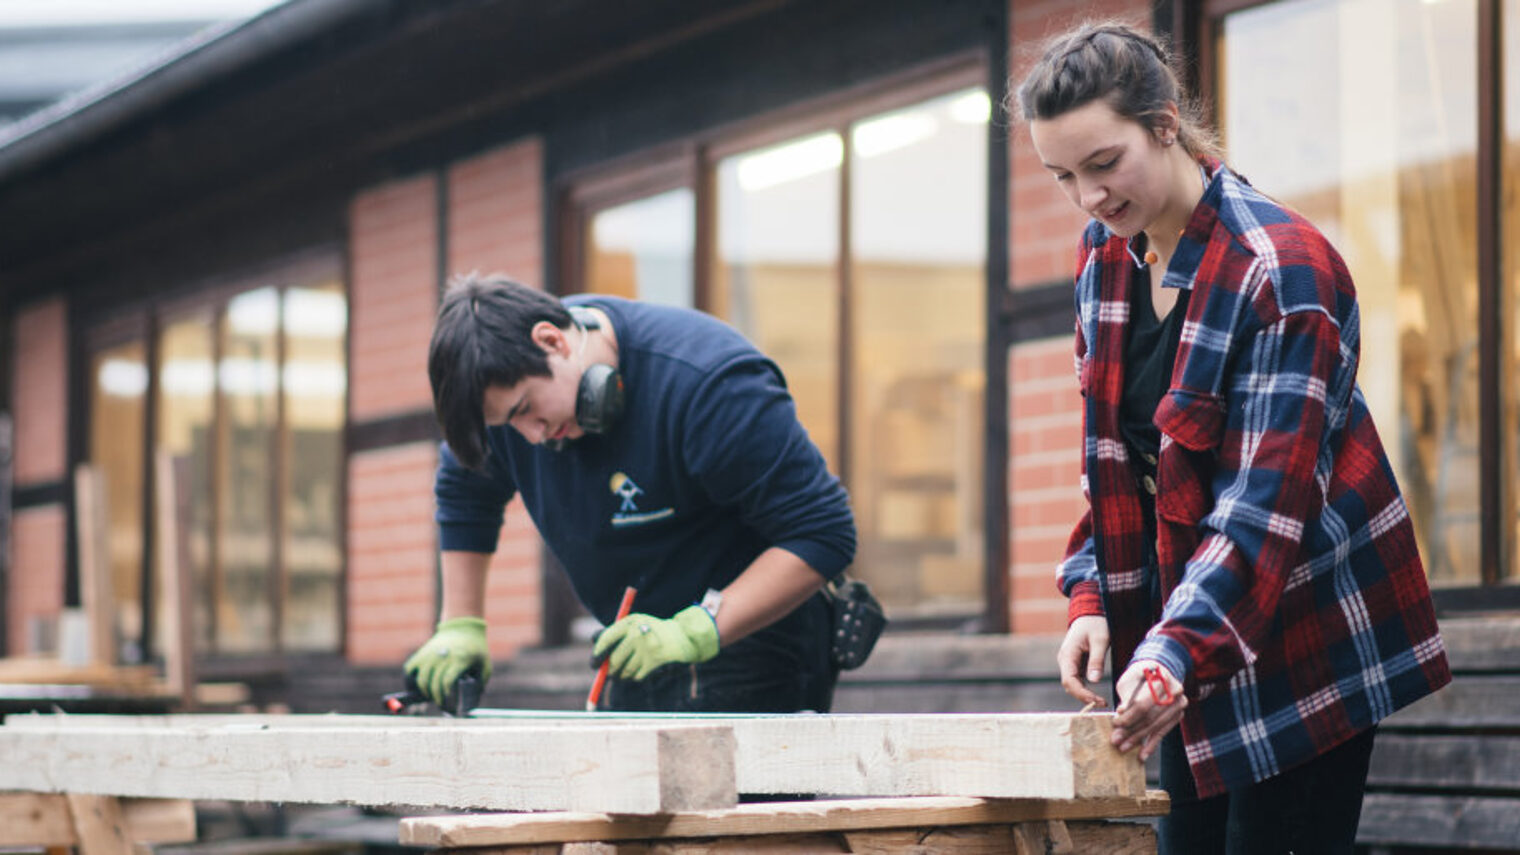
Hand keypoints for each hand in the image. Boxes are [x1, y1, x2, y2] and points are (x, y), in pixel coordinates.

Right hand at [403, 617, 490, 706]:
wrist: (463, 629)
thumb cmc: (476, 650)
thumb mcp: (485, 664)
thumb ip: (480, 684)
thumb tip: (472, 703)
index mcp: (460, 659)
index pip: (448, 681)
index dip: (447, 695)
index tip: (450, 704)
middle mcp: (443, 656)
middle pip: (434, 683)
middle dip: (437, 698)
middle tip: (442, 705)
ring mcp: (430, 654)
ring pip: (421, 679)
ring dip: (425, 692)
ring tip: (431, 697)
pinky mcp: (421, 653)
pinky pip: (409, 670)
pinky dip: (410, 681)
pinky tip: (418, 688)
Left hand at [591, 606, 719, 680]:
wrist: (680, 636)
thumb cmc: (651, 630)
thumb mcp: (634, 623)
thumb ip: (615, 631)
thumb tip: (593, 642)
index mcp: (630, 622)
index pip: (606, 639)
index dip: (598, 653)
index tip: (595, 663)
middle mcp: (637, 634)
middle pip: (614, 659)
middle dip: (609, 670)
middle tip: (607, 674)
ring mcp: (646, 648)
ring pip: (625, 670)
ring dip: (621, 675)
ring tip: (623, 673)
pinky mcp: (654, 661)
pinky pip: (636, 675)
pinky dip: (634, 676)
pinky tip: (639, 670)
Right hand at [1057, 615, 1110, 707]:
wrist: (1090, 613)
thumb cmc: (1096, 624)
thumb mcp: (1100, 640)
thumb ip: (1096, 660)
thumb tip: (1094, 681)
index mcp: (1068, 654)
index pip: (1070, 681)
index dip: (1082, 693)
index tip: (1098, 701)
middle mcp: (1065, 660)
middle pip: (1069, 685)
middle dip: (1083, 697)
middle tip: (1102, 704)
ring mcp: (1068, 662)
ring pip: (1072, 684)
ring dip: (1084, 694)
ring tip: (1101, 701)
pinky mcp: (1074, 664)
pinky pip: (1077, 680)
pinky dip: (1085, 689)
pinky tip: (1096, 695)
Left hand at [1112, 659, 1186, 760]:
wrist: (1157, 671)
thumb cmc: (1139, 676)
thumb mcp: (1129, 681)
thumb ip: (1126, 697)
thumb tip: (1121, 713)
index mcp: (1160, 678)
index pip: (1143, 703)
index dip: (1128, 716)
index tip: (1115, 724)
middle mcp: (1174, 691)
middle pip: (1150, 716)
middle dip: (1131, 730)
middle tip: (1116, 740)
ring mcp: (1179, 703)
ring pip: (1155, 726)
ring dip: (1139, 739)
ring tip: (1124, 747)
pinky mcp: (1178, 715)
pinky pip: (1163, 731)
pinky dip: (1151, 744)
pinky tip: (1142, 754)